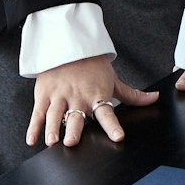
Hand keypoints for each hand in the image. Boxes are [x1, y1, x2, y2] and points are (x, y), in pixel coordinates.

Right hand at [27, 55, 157, 148]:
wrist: (69, 43)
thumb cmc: (92, 64)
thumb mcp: (113, 79)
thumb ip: (132, 95)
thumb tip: (153, 99)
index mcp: (96, 95)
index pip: (107, 112)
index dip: (113, 125)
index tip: (118, 136)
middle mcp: (78, 97)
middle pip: (76, 116)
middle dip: (74, 129)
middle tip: (72, 142)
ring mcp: (59, 96)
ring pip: (55, 115)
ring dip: (52, 129)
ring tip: (52, 142)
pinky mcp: (44, 94)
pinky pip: (38, 112)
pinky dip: (34, 127)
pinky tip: (32, 139)